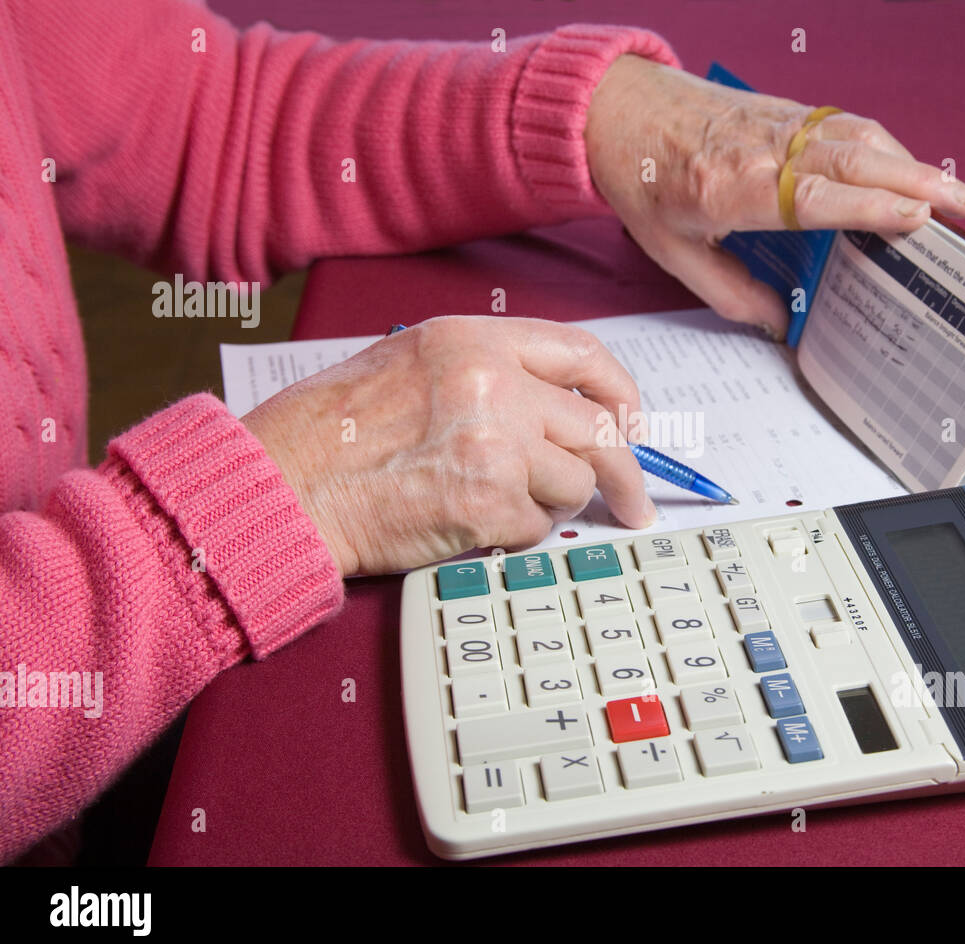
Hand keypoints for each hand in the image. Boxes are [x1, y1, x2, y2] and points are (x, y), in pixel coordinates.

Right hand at [241, 317, 654, 576]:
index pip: (585, 355)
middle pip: (600, 429)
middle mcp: (494, 382)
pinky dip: (514, 535)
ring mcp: (495, 443)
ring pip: (574, 484)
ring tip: (495, 503)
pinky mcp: (488, 503)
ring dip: (547, 504)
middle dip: (623, 474)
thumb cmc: (331, 431)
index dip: (623, 395)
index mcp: (475, 340)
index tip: (634, 425)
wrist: (283, 484)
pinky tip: (470, 524)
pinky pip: (537, 527)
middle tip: (633, 503)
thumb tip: (560, 413)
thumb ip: (489, 373)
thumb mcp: (413, 364)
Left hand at [584, 56, 964, 337]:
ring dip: (910, 160)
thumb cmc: (640, 179)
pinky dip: (883, 145)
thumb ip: (728, 292)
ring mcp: (775, 125)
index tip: (916, 216)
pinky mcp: (783, 111)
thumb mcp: (671, 252)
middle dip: (917, 180)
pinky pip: (842, 126)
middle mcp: (760, 150)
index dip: (868, 205)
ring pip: (855, 136)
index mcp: (729, 189)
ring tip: (955, 191)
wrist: (615, 110)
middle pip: (851, 159)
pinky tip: (907, 165)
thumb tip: (777, 323)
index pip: (812, 196)